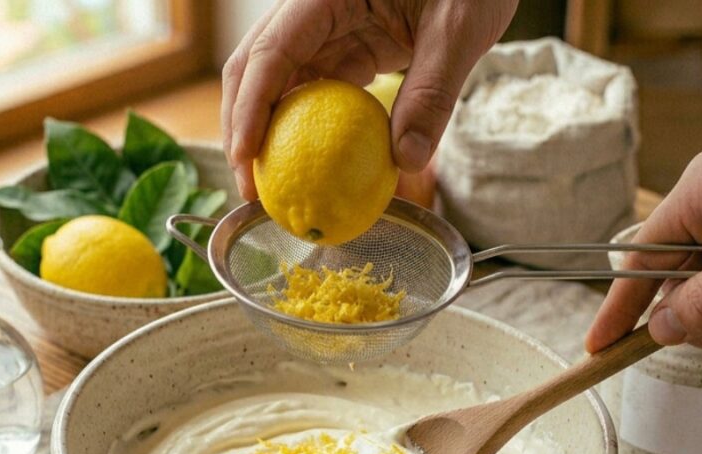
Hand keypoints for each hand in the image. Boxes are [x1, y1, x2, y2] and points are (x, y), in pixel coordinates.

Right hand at [221, 0, 517, 198]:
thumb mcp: (460, 27)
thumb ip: (433, 91)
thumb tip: (406, 161)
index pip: (271, 52)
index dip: (250, 108)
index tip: (246, 158)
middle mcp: (312, 9)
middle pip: (253, 68)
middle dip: (242, 127)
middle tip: (250, 188)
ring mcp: (324, 28)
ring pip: (275, 82)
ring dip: (267, 133)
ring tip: (272, 186)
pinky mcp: (343, 45)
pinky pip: (312, 89)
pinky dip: (303, 129)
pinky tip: (308, 166)